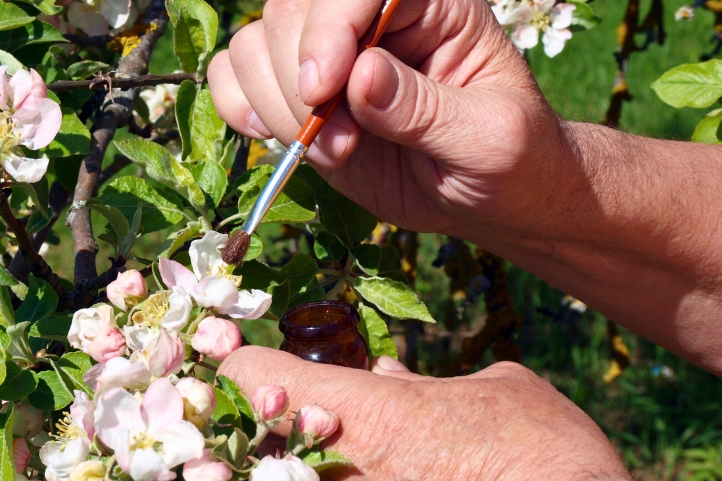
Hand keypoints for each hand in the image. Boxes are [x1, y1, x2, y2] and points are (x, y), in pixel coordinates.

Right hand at [208, 0, 585, 236]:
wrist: (489, 198)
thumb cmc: (509, 161)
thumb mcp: (490, 138)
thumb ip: (426, 108)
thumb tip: (359, 77)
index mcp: (428, 4)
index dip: (328, 28)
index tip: (323, 91)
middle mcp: (370, 20)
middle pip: (290, 10)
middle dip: (298, 83)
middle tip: (340, 143)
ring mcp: (329, 58)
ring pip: (254, 45)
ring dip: (275, 106)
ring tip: (331, 151)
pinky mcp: (299, 98)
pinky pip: (235, 79)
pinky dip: (242, 109)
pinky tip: (280, 141)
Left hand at [218, 347, 721, 480]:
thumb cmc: (538, 454)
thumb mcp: (494, 391)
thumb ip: (428, 385)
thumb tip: (392, 379)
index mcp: (354, 409)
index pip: (245, 371)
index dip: (236, 358)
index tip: (242, 354)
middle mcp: (329, 474)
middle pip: (238, 444)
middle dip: (244, 429)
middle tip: (271, 417)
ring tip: (312, 468)